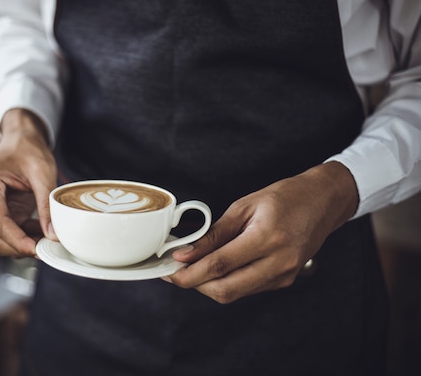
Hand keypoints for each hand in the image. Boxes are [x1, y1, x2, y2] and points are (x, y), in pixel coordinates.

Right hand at [0, 109, 56, 256]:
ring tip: (46, 236)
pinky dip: (22, 238)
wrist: (20, 140)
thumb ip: (47, 205)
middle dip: (20, 247)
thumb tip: (53, 236)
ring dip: (21, 244)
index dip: (19, 241)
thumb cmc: (28, 150)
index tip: (40, 250)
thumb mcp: (43, 173)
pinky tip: (39, 230)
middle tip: (47, 248)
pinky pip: (4, 235)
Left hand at [164, 162, 358, 303]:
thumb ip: (214, 233)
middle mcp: (279, 262)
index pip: (220, 265)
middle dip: (195, 285)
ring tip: (192, 267)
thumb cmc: (284, 198)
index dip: (190, 272)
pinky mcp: (284, 281)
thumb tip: (186, 253)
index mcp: (267, 238)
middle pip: (226, 290)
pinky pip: (247, 289)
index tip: (170, 269)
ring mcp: (284, 275)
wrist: (322, 202)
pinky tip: (215, 268)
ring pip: (235, 294)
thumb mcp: (244, 206)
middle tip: (175, 272)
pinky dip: (227, 282)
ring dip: (208, 285)